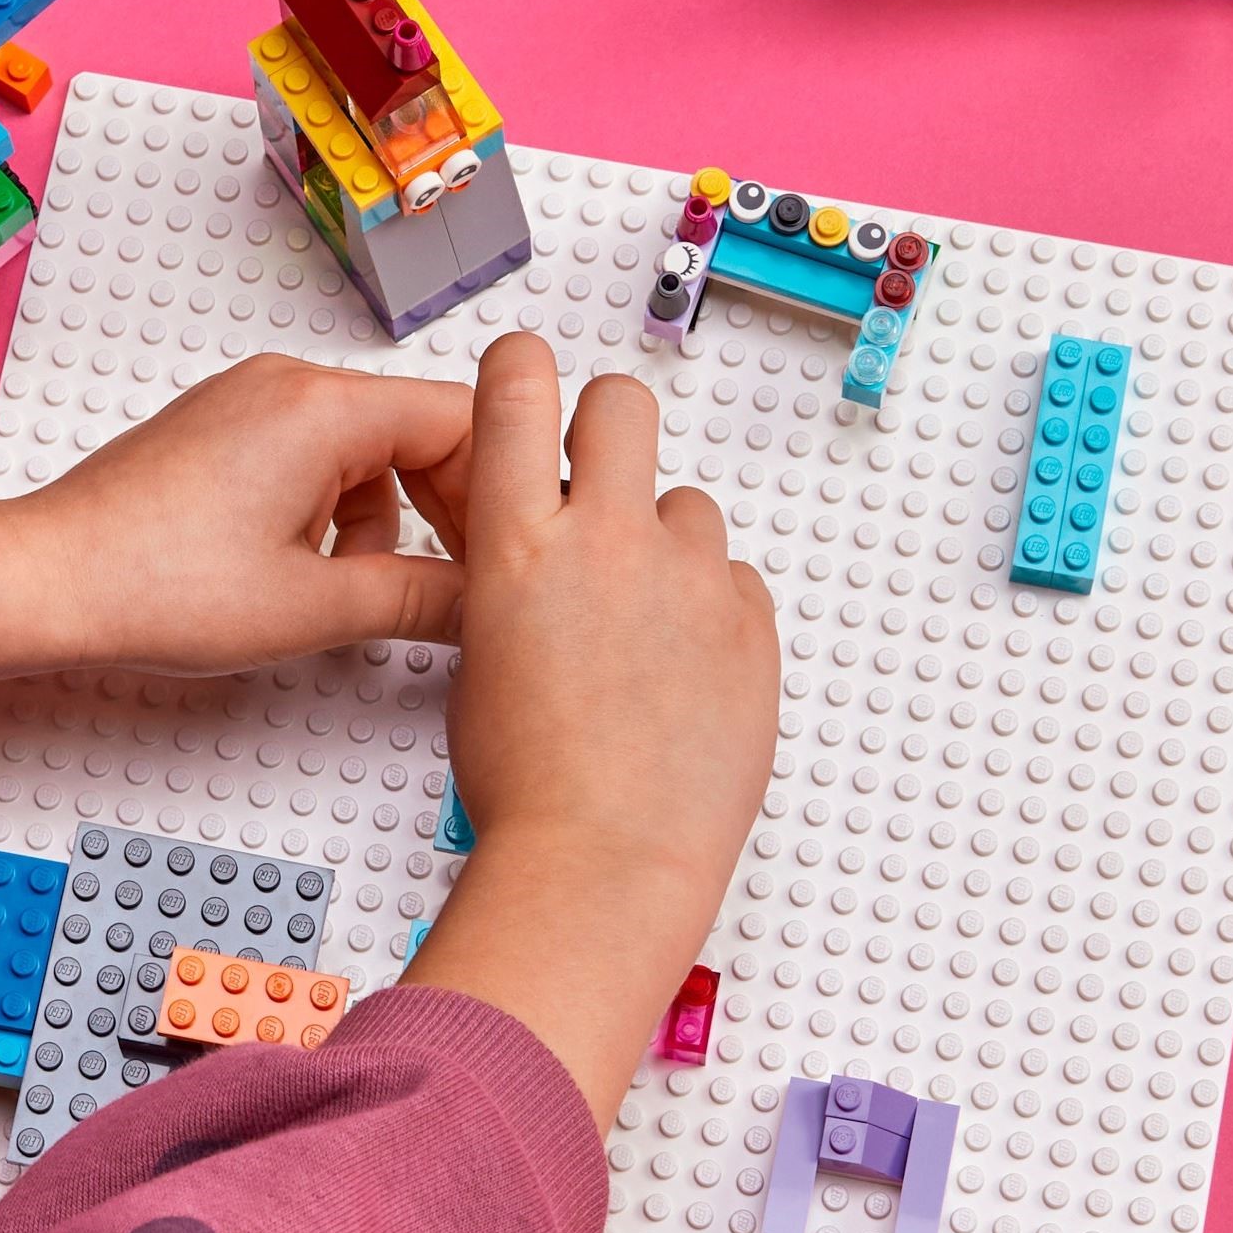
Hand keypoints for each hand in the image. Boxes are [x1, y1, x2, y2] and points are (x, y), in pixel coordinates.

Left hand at [21, 354, 473, 673]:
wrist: (44, 582)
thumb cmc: (149, 583)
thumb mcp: (312, 608)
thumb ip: (418, 600)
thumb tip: (478, 605)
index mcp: (322, 408)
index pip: (463, 420)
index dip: (496, 492)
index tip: (498, 550)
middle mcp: (287, 384)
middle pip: (419, 428)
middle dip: (446, 505)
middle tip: (455, 575)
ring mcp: (251, 401)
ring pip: (368, 446)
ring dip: (387, 515)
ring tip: (356, 585)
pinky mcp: (223, 429)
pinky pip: (315, 453)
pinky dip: (335, 508)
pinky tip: (307, 567)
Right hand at [408, 333, 778, 1124]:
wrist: (604, 863)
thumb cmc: (526, 784)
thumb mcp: (481, 654)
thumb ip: (514, 575)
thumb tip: (538, 549)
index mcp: (515, 544)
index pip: (515, 383)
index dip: (520, 369)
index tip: (527, 381)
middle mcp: (605, 538)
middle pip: (622, 404)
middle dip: (608, 429)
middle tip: (601, 485)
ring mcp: (688, 576)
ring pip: (688, 506)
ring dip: (667, 545)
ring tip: (646, 629)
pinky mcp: (751, 621)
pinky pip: (733, 579)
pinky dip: (712, 610)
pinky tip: (686, 673)